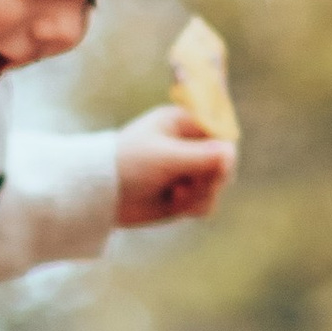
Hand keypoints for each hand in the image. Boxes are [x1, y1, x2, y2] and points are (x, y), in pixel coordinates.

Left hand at [113, 103, 238, 231]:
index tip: (218, 167)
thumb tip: (231, 152)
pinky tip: (173, 203)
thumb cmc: (127, 165)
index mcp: (182, 123)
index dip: (225, 152)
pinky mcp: (185, 194)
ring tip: (175, 195)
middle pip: (224, 162)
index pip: (222, 132)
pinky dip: (194, 207)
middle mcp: (189, 145)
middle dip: (211, 178)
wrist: (100, 195)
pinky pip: (207, 202)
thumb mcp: (164, 158)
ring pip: (217, 185)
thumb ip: (200, 156)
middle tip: (187, 184)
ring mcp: (188, 170)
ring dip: (201, 195)